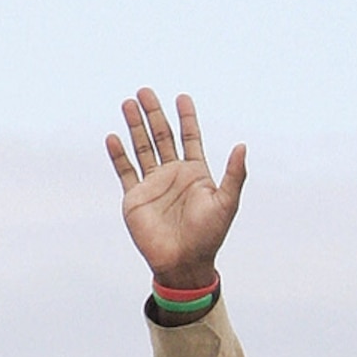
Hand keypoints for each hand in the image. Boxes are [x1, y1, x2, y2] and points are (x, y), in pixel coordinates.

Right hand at [106, 88, 246, 289]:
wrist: (184, 264)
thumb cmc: (208, 237)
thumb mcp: (226, 204)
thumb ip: (234, 175)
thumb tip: (243, 146)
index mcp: (195, 174)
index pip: (189, 138)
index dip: (186, 118)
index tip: (182, 98)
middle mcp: (173, 175)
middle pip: (162, 136)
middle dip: (154, 114)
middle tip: (145, 91)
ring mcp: (153, 186)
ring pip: (142, 148)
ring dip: (135, 126)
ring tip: (128, 103)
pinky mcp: (136, 199)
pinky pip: (125, 171)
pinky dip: (119, 155)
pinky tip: (113, 137)